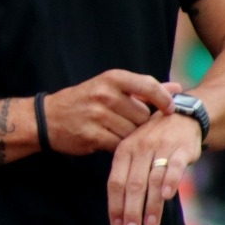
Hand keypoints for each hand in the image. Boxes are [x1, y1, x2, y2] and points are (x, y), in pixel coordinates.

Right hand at [39, 70, 178, 155]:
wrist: (48, 118)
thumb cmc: (85, 101)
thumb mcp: (111, 87)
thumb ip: (145, 89)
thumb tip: (177, 88)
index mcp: (112, 78)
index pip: (149, 86)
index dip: (164, 100)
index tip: (170, 110)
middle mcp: (105, 94)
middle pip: (143, 115)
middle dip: (140, 123)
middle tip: (127, 123)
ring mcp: (98, 115)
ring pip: (133, 132)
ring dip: (129, 136)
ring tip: (115, 130)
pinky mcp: (92, 135)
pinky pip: (119, 145)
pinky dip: (118, 146)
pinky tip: (108, 140)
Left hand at [107, 109, 203, 224]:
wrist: (182, 116)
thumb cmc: (154, 142)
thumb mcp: (134, 152)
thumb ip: (128, 177)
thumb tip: (120, 214)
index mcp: (124, 151)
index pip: (115, 182)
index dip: (115, 205)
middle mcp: (140, 148)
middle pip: (133, 184)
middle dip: (131, 211)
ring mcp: (161, 147)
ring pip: (153, 179)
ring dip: (151, 205)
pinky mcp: (181, 148)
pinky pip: (175, 166)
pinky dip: (171, 181)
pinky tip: (167, 197)